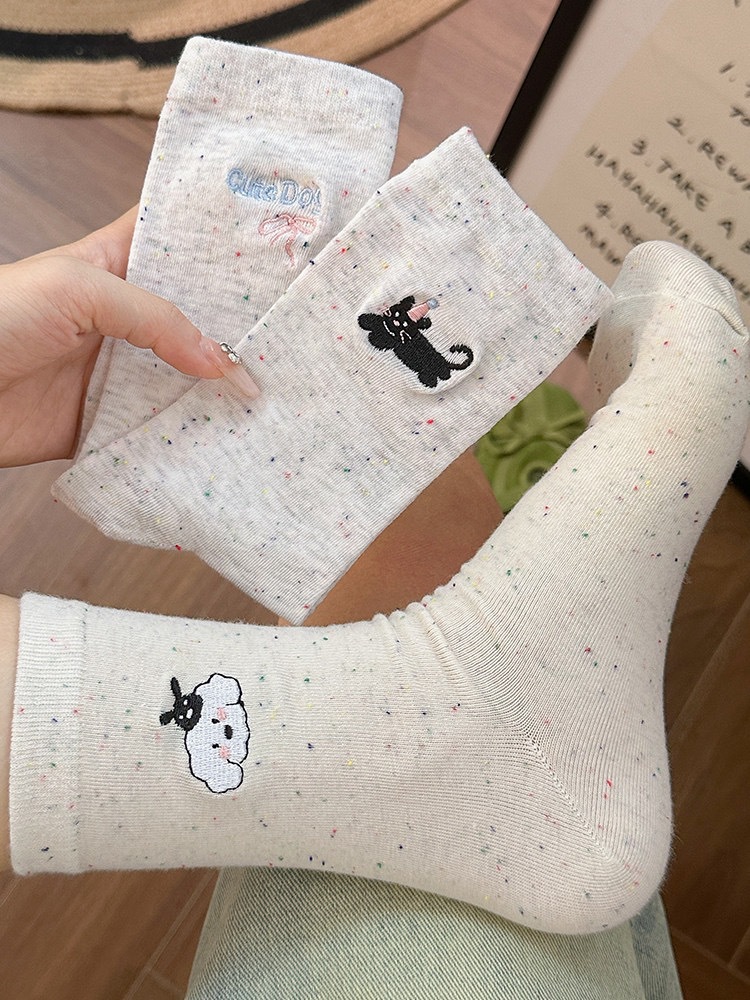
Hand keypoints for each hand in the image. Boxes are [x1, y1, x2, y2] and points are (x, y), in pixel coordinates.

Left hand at [0, 209, 257, 467]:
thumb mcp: (79, 290)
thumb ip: (154, 319)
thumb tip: (220, 361)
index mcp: (115, 265)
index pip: (176, 242)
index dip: (221, 242)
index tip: (278, 246)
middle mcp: (125, 318)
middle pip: (195, 318)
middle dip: (240, 324)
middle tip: (293, 330)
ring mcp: (120, 372)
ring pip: (186, 377)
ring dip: (222, 386)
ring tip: (281, 385)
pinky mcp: (110, 422)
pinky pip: (160, 430)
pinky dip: (192, 435)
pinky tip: (232, 435)